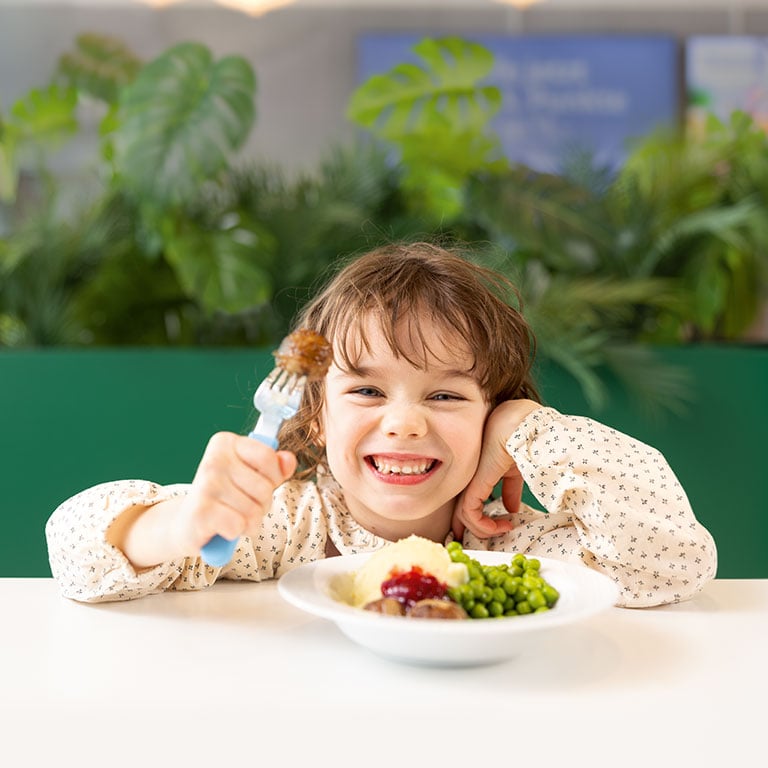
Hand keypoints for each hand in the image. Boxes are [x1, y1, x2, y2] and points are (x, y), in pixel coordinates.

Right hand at [113, 432, 295, 567]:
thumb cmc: (226, 496)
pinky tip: (221, 527)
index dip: (272, 477)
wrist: (187, 523)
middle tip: (240, 504)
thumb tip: (289, 459)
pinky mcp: (200, 511)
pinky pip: (239, 525)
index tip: (256, 482)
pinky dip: (235, 532)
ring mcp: (205, 485)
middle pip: (264, 488)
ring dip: (249, 521)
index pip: (268, 457)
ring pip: (254, 511)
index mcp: (226, 442)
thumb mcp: (252, 475)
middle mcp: (214, 459)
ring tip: (231, 516)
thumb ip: (275, 466)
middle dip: (261, 504)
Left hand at [452, 400, 540, 539]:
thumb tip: (512, 509)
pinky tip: (502, 526)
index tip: (490, 529)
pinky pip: (470, 513)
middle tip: (485, 539)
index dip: (475, 517)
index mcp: (477, 470)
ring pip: (465, 515)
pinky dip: (484, 526)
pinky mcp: (473, 484)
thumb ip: (510, 489)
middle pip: (461, 508)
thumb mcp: (514, 470)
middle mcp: (469, 475)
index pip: (468, 497)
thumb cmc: (520, 439)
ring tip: (502, 530)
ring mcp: (468, 479)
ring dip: (483, 529)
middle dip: (470, 528)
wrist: (521, 426)